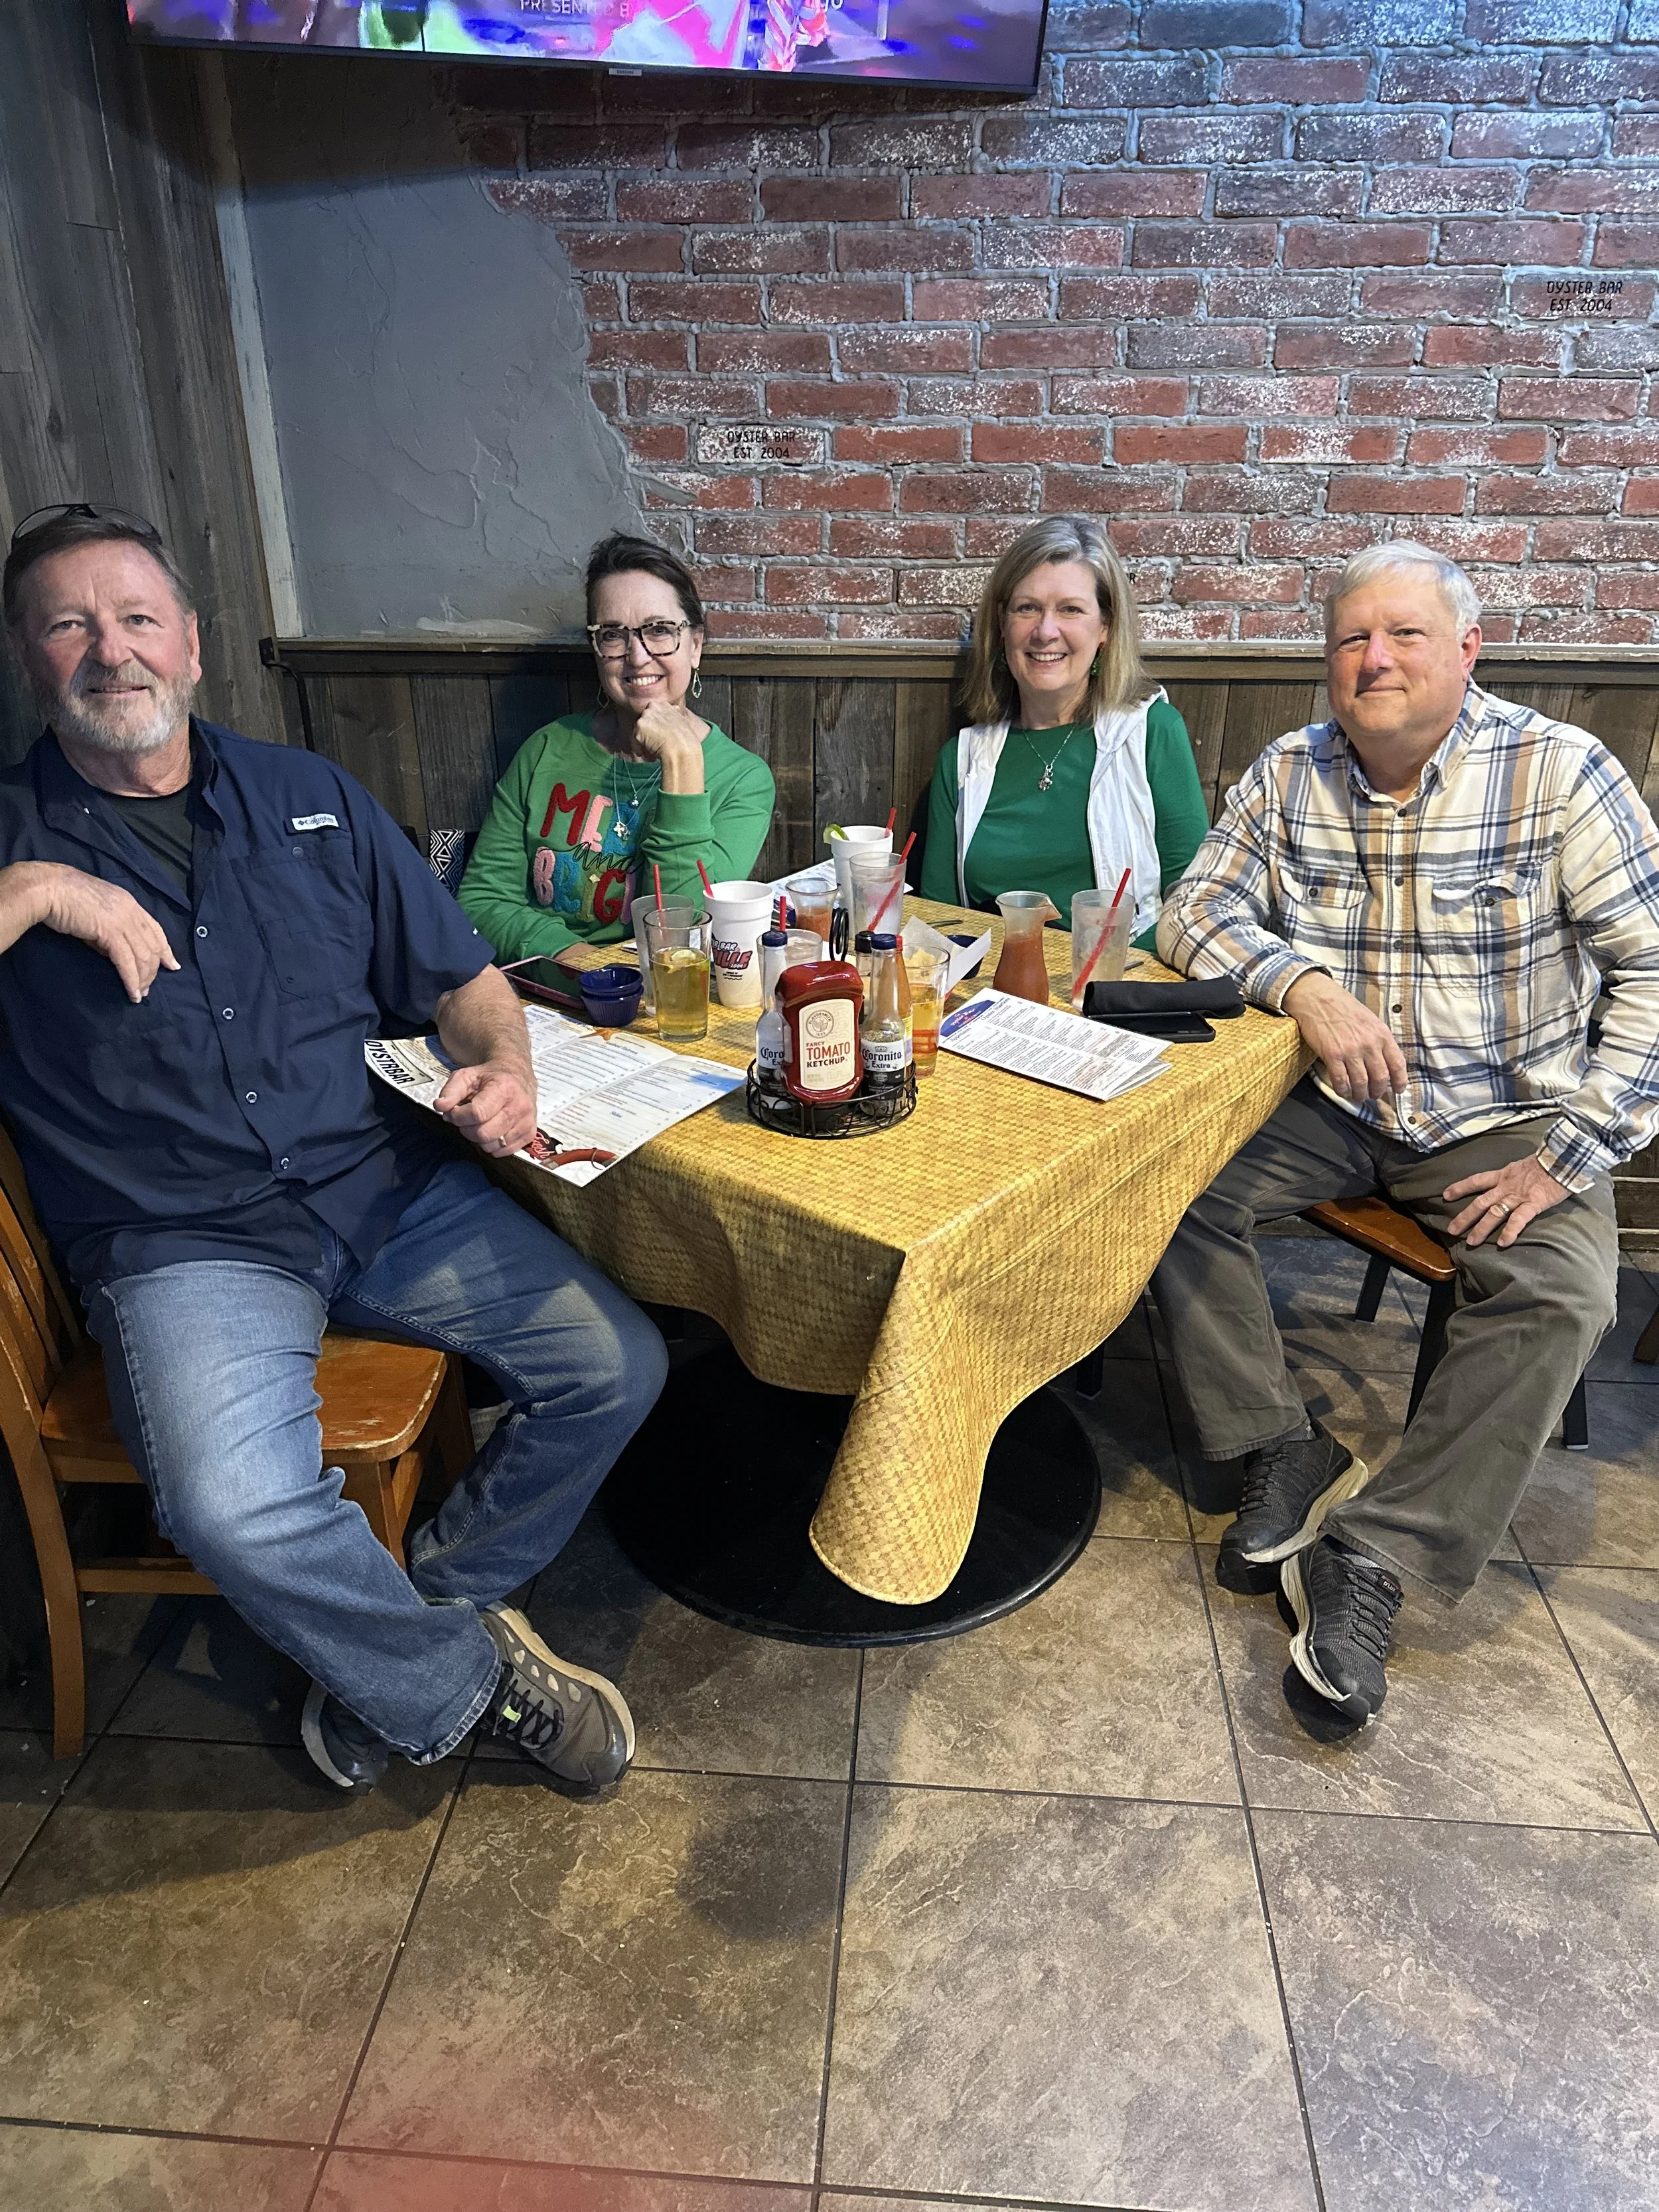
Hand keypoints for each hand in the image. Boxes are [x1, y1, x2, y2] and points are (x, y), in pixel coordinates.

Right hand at [24, 861, 180, 1003]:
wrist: (49, 888)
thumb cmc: (66, 899)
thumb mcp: (96, 914)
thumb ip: (109, 932)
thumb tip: (113, 954)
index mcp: (130, 903)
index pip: (155, 929)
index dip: (165, 949)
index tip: (172, 965)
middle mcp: (131, 911)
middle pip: (152, 946)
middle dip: (153, 970)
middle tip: (148, 988)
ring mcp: (123, 921)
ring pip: (143, 956)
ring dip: (143, 979)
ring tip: (140, 994)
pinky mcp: (110, 932)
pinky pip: (127, 961)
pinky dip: (131, 980)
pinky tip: (132, 993)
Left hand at [433, 1060, 537, 1157]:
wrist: (517, 1076)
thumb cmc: (491, 1077)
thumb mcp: (467, 1076)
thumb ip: (451, 1090)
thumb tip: (440, 1106)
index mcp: (504, 1087)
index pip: (477, 1113)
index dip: (459, 1117)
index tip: (453, 1113)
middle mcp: (519, 1105)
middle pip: (484, 1133)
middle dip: (467, 1129)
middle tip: (465, 1120)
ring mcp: (526, 1122)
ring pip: (492, 1145)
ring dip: (479, 1139)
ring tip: (479, 1124)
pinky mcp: (529, 1134)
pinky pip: (503, 1152)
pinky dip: (492, 1145)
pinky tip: (492, 1129)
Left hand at [630, 699, 708, 760]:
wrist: (681, 747)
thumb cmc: (685, 738)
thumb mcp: (682, 720)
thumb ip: (674, 714)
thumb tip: (675, 709)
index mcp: (664, 705)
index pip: (653, 714)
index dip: (655, 726)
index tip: (658, 735)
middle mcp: (653, 707)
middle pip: (644, 722)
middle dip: (647, 734)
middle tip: (653, 745)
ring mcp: (645, 717)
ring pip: (638, 731)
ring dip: (643, 742)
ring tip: (650, 752)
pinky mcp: (639, 728)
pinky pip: (634, 741)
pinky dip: (638, 749)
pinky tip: (645, 754)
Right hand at [1282, 971, 1407, 1101]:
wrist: (1319, 998)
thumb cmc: (1344, 1008)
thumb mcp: (1371, 1020)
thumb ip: (1380, 1040)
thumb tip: (1385, 1062)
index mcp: (1382, 1035)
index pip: (1397, 1064)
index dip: (1399, 1081)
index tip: (1397, 1090)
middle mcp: (1369, 1044)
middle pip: (1380, 1078)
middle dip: (1377, 1091)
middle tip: (1373, 1095)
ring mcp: (1350, 1050)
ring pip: (1361, 1083)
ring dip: (1360, 1094)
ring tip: (1358, 1096)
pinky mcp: (1332, 1055)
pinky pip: (1340, 1080)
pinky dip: (1343, 1090)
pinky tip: (1343, 1091)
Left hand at [1444, 1155, 1569, 1248]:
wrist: (1566, 1157)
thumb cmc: (1549, 1160)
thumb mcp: (1524, 1164)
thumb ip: (1516, 1174)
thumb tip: (1514, 1180)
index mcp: (1504, 1174)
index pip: (1477, 1180)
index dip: (1460, 1187)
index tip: (1446, 1195)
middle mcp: (1507, 1186)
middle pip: (1480, 1202)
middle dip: (1464, 1217)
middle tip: (1451, 1230)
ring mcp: (1519, 1196)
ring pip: (1494, 1214)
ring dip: (1481, 1229)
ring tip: (1470, 1242)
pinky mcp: (1533, 1203)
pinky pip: (1518, 1219)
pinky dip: (1510, 1231)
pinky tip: (1502, 1243)